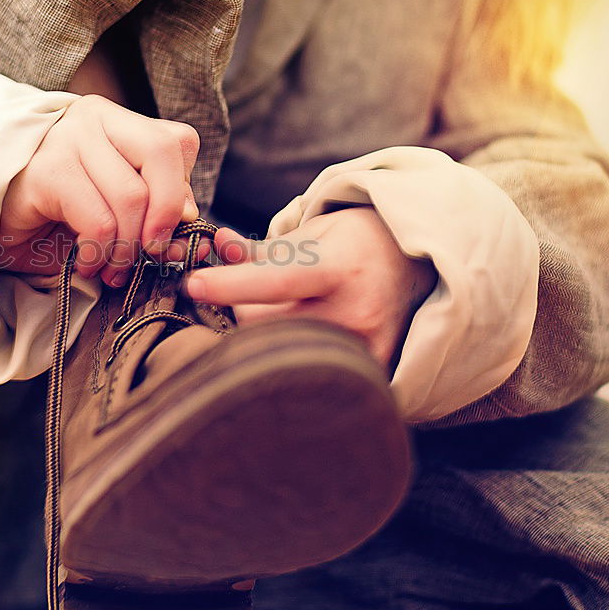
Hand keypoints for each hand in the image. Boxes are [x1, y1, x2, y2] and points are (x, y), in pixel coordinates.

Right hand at [0, 94, 199, 284]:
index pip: (177, 141)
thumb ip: (153, 206)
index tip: (166, 230)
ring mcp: (67, 139)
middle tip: (150, 254)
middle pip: (162, 154)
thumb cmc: (53, 213)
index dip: (182, 191)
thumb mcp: (112, 205)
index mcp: (118, 121)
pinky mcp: (46, 171)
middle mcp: (94, 118)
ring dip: (128, 247)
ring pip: (132, 196)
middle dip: (166, 216)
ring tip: (112, 268)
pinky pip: (98, 220)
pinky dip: (101, 252)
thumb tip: (192, 218)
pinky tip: (87, 262)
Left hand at [185, 207, 436, 366]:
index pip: (278, 280)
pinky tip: (294, 337)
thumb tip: (216, 247)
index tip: (194, 284)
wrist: (414, 268)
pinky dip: (284, 356)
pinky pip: (301, 373)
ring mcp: (362, 350)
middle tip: (248, 294)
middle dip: (241, 308)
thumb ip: (261, 249)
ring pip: (275, 352)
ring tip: (281, 312)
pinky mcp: (365, 376)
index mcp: (340, 269)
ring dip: (260, 334)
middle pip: (264, 324)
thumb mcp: (313, 234)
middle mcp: (355, 313)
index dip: (231, 285)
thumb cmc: (354, 244)